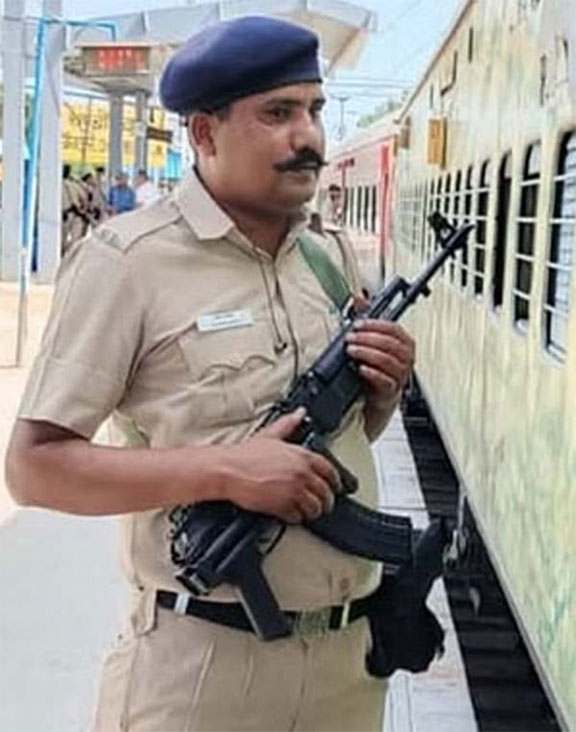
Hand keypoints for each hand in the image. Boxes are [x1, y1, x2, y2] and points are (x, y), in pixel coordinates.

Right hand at [218, 409, 339, 523]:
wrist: (228, 470)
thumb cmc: (245, 455)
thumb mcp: (270, 435)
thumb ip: (288, 424)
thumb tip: (299, 413)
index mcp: (302, 456)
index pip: (330, 471)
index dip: (335, 481)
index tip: (335, 486)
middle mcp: (302, 474)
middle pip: (325, 493)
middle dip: (326, 500)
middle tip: (323, 504)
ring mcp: (294, 491)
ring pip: (314, 507)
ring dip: (312, 511)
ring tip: (308, 512)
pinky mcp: (283, 506)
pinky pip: (298, 517)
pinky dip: (296, 518)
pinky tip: (292, 515)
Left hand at [345, 319, 414, 408]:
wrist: (378, 396)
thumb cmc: (378, 367)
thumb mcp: (372, 341)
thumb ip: (367, 318)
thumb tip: (359, 297)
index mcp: (404, 344)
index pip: (394, 329)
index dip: (375, 325)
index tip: (358, 324)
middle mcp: (405, 359)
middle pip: (390, 344)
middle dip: (368, 338)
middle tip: (351, 337)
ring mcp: (400, 375)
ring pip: (387, 361)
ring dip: (367, 353)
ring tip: (351, 350)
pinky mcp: (391, 390)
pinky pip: (385, 381)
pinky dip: (372, 373)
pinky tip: (361, 368)